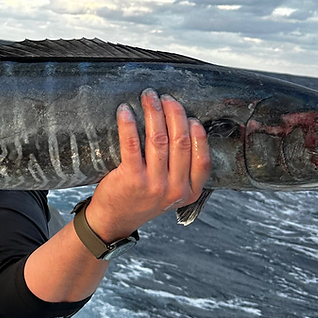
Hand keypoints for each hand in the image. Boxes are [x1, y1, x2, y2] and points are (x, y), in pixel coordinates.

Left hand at [84, 91, 209, 242]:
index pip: (202, 158)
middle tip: (165, 98)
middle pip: (181, 141)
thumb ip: (181, 170)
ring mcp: (153, 184)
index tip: (189, 115)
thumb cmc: (142, 199)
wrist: (114, 220)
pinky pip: (132, 144)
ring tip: (148, 97)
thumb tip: (184, 128)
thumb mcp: (171, 192)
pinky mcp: (131, 178)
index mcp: (189, 191)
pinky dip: (128, 123)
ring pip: (159, 139)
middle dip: (174, 113)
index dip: (198, 133)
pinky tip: (125, 111)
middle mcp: (175, 189)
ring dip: (154, 112)